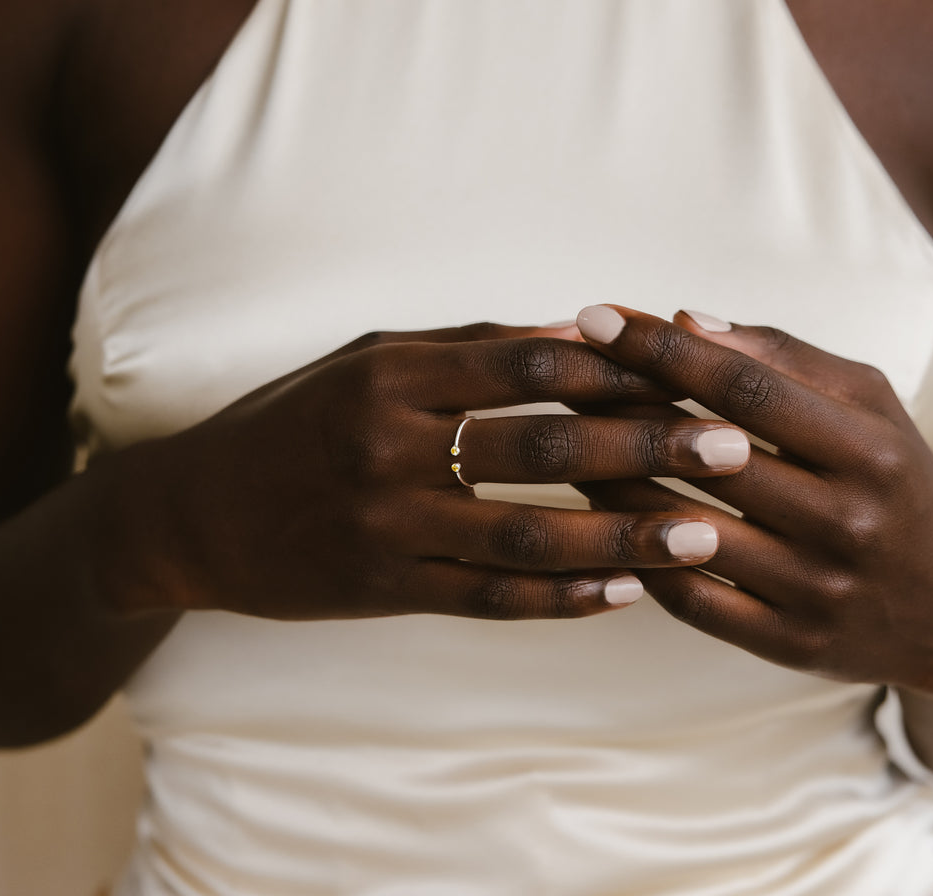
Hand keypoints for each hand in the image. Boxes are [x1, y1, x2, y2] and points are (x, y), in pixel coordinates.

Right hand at [111, 321, 751, 622]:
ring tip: (703, 535)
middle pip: (545, 443)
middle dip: (648, 444)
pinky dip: (560, 599)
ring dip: (623, 536)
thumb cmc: (292, 420)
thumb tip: (575, 333)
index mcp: (394, 373)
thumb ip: (467, 348)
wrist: (197, 511)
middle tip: (735, 446)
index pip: (531, 362)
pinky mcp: (384, 588)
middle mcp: (392, 444)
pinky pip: (487, 597)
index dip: (620, 368)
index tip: (694, 372)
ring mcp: (389, 523)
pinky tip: (622, 596)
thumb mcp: (368, 361)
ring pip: (529, 533)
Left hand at [574, 304, 932, 709]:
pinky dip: (633, 553)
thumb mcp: (869, 406)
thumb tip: (688, 320)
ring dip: (609, 480)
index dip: (663, 349)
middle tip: (556, 373)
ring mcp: (814, 590)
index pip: (745, 388)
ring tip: (561, 438)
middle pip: (705, 456)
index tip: (597, 317)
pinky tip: (593, 515)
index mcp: (867, 449)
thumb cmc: (895, 482)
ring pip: (682, 529)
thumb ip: (785, 357)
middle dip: (620, 407)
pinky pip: (689, 598)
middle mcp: (846, 522)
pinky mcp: (787, 643)